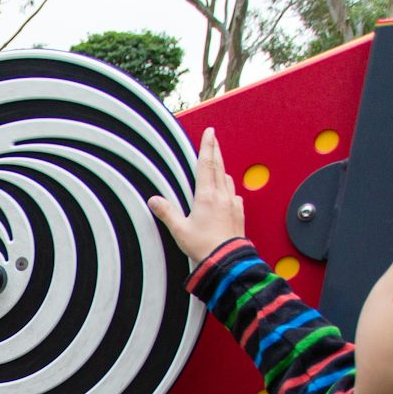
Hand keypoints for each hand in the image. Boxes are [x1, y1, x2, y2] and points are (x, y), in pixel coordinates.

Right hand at [149, 128, 244, 260]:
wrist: (227, 261)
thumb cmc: (204, 247)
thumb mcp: (179, 230)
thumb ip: (167, 212)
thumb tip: (154, 200)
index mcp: (206, 196)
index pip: (206, 164)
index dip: (207, 146)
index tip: (210, 133)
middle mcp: (221, 196)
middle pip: (219, 166)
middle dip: (216, 150)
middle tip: (214, 138)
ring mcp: (232, 204)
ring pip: (228, 179)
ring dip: (222, 169)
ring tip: (218, 165)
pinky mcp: (239, 213)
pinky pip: (234, 195)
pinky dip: (229, 189)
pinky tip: (226, 193)